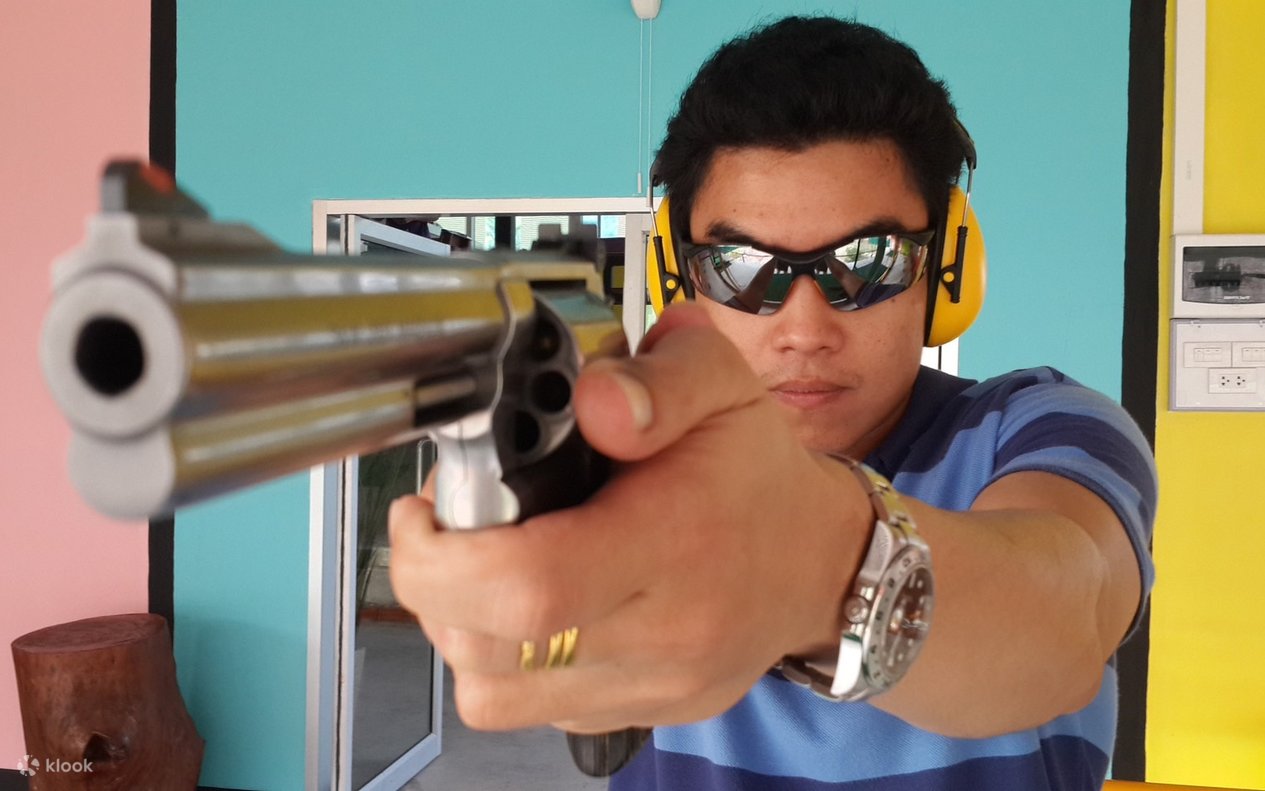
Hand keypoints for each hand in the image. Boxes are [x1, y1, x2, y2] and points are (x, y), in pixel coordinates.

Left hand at [388, 303, 866, 732]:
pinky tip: (534, 605)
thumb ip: (656, 378)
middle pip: (489, 649)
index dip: (443, 555)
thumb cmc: (757, 474)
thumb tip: (591, 401)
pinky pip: (532, 710)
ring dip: (460, 629)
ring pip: (492, 694)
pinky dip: (507, 661)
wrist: (817, 564)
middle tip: (448, 527)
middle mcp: (663, 633)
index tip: (427, 509)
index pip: (530, 584)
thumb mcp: (723, 385)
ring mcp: (651, 688)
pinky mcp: (641, 714)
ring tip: (484, 566)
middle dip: (434, 583)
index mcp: (673, 542)